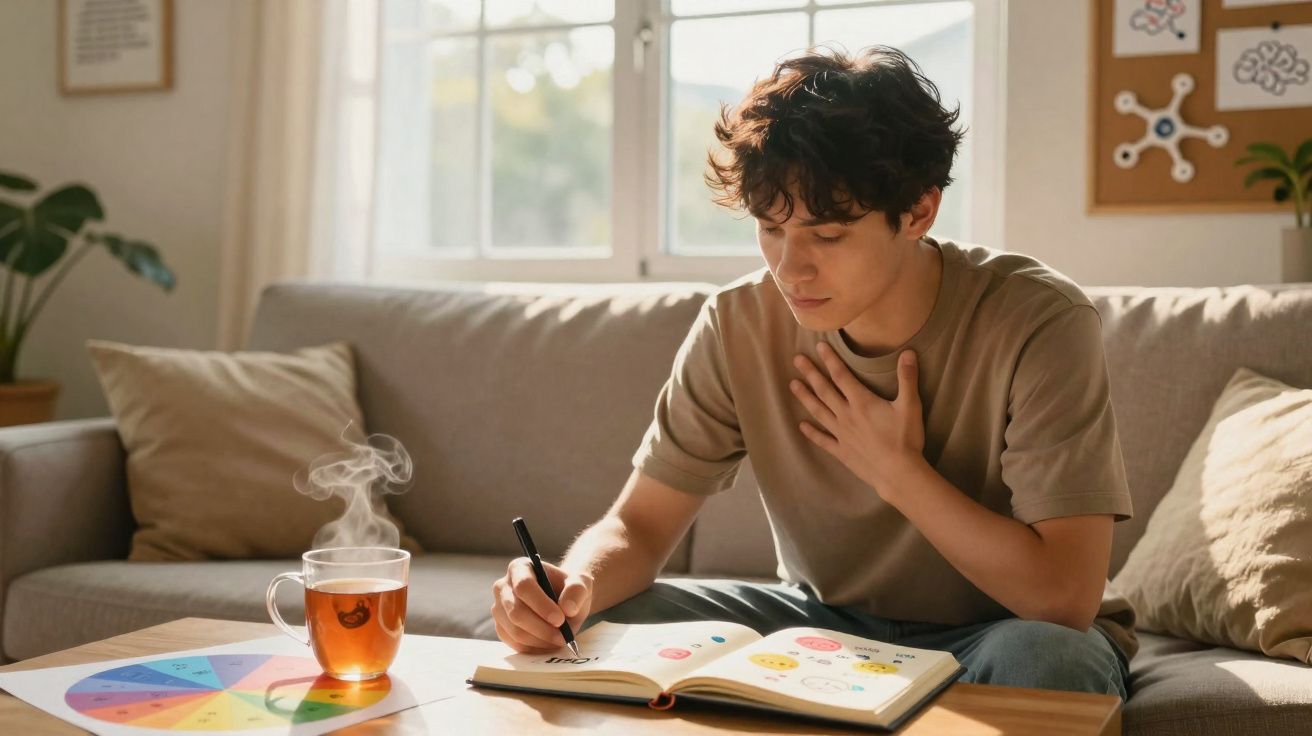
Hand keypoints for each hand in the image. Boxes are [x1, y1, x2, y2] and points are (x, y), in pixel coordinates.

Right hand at [490, 558, 592, 653]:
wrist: (563, 602)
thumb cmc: (569, 590)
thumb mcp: (581, 584)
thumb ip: (577, 591)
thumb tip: (567, 608)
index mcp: (520, 568)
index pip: (524, 586)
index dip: (541, 605)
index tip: (560, 619)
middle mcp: (503, 586)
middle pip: (516, 611)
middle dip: (542, 628)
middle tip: (563, 637)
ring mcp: (499, 608)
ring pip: (515, 631)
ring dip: (540, 640)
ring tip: (559, 639)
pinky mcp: (501, 628)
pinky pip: (514, 643)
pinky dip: (534, 648)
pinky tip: (549, 643)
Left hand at [790, 342, 926, 496]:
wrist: (898, 473)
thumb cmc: (906, 439)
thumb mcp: (910, 406)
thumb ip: (907, 378)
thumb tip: (908, 352)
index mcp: (862, 403)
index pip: (842, 376)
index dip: (830, 360)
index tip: (819, 346)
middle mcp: (847, 416)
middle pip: (825, 390)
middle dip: (811, 373)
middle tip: (797, 360)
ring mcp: (842, 434)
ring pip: (819, 412)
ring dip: (805, 398)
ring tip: (792, 385)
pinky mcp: (841, 451)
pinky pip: (823, 440)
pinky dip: (811, 433)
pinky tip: (801, 426)